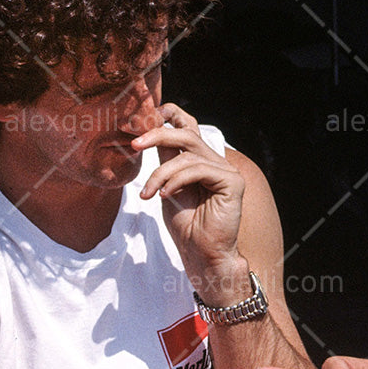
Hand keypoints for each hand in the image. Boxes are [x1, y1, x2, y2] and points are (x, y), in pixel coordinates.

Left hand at [133, 103, 246, 299]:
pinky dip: (176, 181)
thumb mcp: (167, 186)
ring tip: (148, 193)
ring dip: (160, 173)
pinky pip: (198, 169)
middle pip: (187, 134)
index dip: (172, 114)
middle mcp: (216, 162)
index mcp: (202, 160)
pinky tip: (165, 196)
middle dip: (158, 134)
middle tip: (135, 145)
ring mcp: (227, 171)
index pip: (189, 127)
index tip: (150, 113)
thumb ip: (164, 161)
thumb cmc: (185, 226)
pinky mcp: (232, 182)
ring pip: (188, 154)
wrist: (201, 255)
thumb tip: (147, 135)